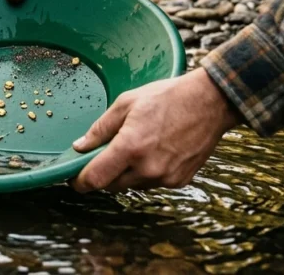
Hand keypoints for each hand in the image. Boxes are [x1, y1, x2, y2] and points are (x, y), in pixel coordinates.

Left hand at [71, 69, 241, 191]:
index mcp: (130, 148)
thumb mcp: (125, 104)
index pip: (95, 179)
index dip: (80, 181)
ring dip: (125, 172)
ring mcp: (165, 178)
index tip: (74, 177)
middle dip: (103, 172)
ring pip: (132, 185)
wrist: (209, 102)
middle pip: (111, 185)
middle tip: (105, 153)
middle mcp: (147, 169)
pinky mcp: (179, 181)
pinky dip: (146, 172)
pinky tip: (154, 150)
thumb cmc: (166, 98)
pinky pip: (152, 183)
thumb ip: (100, 129)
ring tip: (135, 145)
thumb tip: (79, 147)